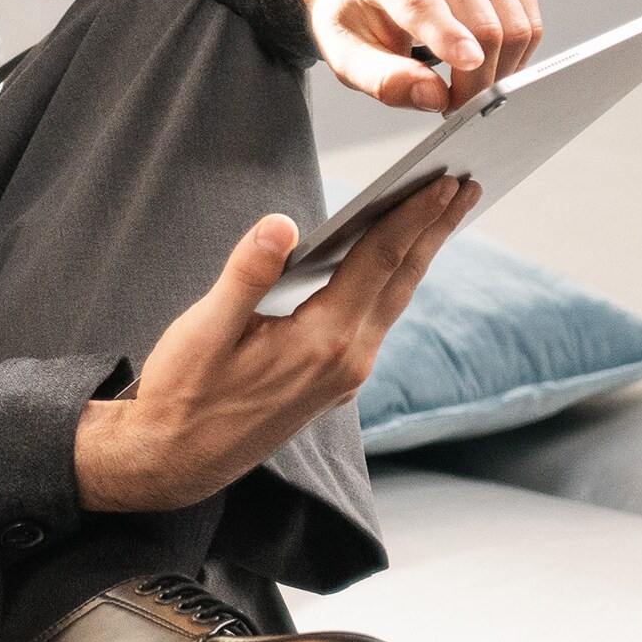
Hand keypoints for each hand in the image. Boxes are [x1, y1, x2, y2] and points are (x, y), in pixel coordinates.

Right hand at [73, 177, 478, 513]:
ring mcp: (343, 377)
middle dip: (434, 230)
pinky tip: (391, 268)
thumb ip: (246, 275)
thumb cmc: (183, 395)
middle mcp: (346, 361)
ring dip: (418, 256)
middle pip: (402, 281)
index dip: (411, 216)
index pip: (378, 263)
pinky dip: (392, 284)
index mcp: (321, 342)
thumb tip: (281, 224)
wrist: (174, 462)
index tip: (444, 180)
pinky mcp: (332, 384)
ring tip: (440, 218)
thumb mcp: (204, 330)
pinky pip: (376, 322)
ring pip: (393, 303)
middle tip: (467, 186)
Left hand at [299, 0, 542, 112]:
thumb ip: (384, 79)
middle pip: (480, 23)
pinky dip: (516, 49)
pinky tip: (488, 58)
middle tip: (458, 106)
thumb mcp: (344, 53)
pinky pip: (528, 15)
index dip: (447, 36)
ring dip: (500, 68)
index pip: (422, 3)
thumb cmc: (352, 12)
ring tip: (470, 84)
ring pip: (514, 23)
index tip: (468, 64)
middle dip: (478, 80)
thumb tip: (434, 98)